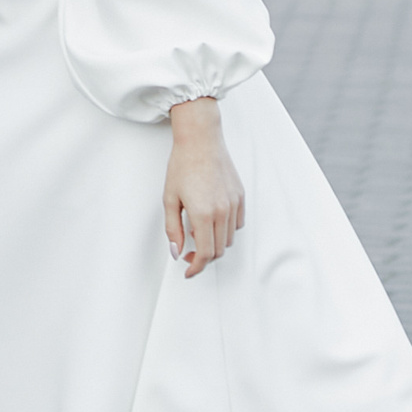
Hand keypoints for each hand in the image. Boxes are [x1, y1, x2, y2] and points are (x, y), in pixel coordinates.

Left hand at [163, 97, 244, 278]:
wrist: (201, 140)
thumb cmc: (182, 166)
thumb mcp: (170, 199)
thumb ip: (173, 230)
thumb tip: (176, 252)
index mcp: (203, 214)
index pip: (205, 254)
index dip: (196, 267)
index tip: (188, 271)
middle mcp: (223, 211)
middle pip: (219, 250)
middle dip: (204, 257)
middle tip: (188, 252)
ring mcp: (234, 204)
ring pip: (229, 239)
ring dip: (215, 243)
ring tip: (198, 233)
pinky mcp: (240, 197)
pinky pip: (237, 224)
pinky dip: (226, 230)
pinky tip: (212, 221)